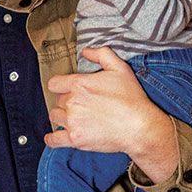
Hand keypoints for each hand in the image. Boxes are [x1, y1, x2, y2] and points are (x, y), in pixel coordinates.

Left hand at [45, 47, 177, 181]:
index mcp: (79, 84)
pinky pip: (54, 140)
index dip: (61, 85)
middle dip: (67, 101)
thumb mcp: (120, 68)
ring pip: (55, 117)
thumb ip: (101, 55)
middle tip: (82, 105)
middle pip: (58, 100)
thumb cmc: (131, 98)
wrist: (139, 127)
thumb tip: (86, 51)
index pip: (55, 84)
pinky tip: (55, 136)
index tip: (68, 89)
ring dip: (62, 117)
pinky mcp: (75, 139)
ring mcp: (72, 122)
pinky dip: (52, 138)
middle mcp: (72, 103)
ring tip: (75, 118)